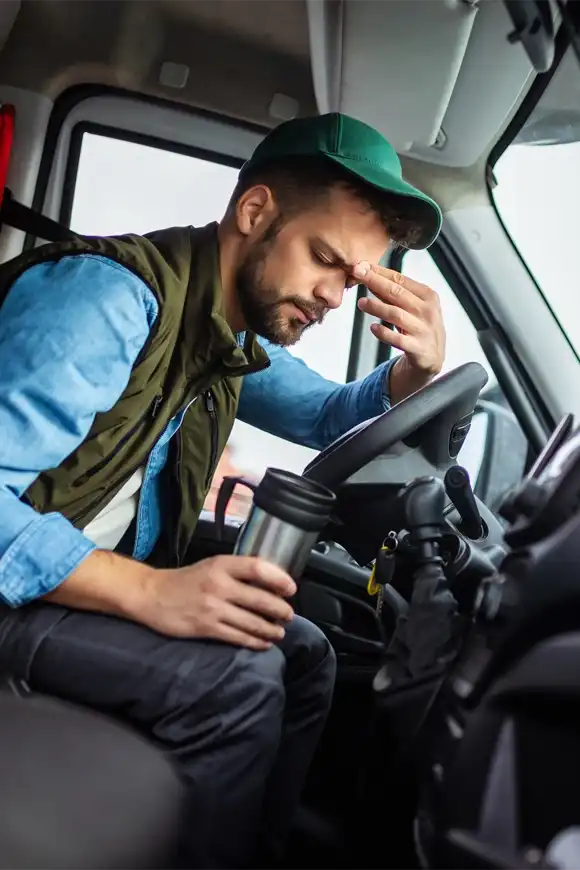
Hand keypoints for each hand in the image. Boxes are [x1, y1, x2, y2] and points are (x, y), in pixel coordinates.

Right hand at [138, 555, 295, 649]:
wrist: (152, 595)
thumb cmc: (186, 579)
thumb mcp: (212, 565)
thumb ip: (237, 571)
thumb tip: (270, 581)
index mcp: (221, 565)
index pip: (257, 568)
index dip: (279, 578)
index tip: (291, 588)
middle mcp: (218, 585)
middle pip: (260, 599)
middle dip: (280, 610)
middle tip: (289, 615)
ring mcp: (212, 608)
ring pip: (252, 622)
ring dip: (271, 629)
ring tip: (280, 632)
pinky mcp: (205, 628)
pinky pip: (237, 637)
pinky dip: (255, 642)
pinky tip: (263, 643)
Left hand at [353, 262, 445, 397]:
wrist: (433, 357)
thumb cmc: (419, 326)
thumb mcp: (412, 307)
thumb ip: (393, 294)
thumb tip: (368, 276)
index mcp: (428, 296)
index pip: (400, 280)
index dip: (379, 272)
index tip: (361, 265)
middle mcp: (427, 311)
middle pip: (397, 293)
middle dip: (375, 281)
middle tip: (357, 274)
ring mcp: (423, 330)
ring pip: (396, 315)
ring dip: (377, 307)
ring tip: (361, 303)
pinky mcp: (417, 348)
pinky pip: (398, 340)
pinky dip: (384, 333)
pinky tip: (373, 327)